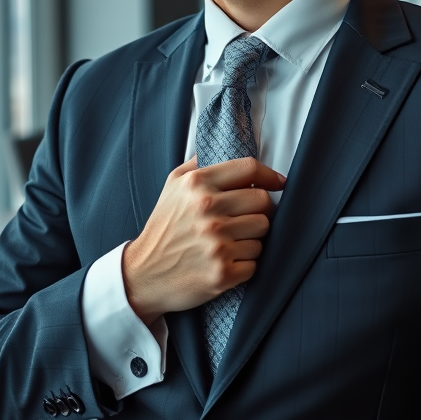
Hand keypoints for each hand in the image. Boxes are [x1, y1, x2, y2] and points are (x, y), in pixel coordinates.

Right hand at [122, 156, 285, 325]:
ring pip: (262, 232)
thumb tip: (228, 145)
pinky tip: (226, 262)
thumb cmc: (163, 228)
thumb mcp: (173, 185)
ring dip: (252, 238)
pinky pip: (255, 262)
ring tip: (230, 242)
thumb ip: (199, 164)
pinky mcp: (222, 273)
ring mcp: (216, 243)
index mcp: (196, 184)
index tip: (278, 183)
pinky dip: (245, 264)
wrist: (142, 274)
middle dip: (260, 210)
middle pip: (263, 202)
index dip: (269, 175)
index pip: (249, 169)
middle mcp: (207, 210)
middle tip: (246, 218)